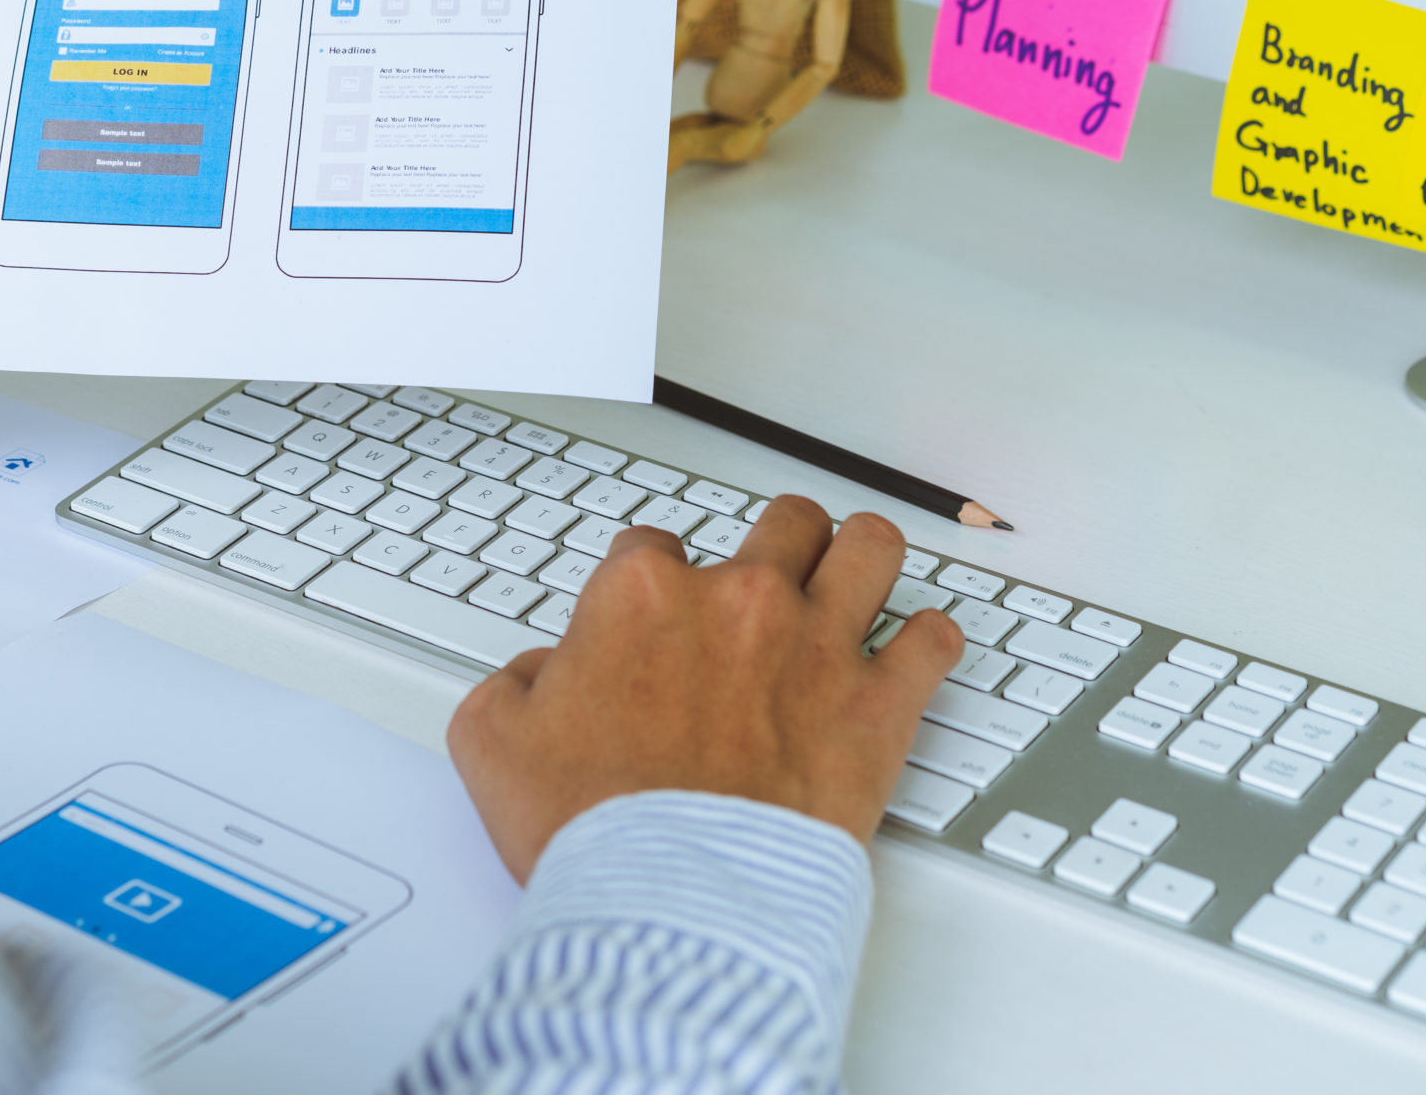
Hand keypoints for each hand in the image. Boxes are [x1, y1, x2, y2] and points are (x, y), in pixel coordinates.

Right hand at [446, 498, 963, 881]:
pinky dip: (928, 643)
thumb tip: (540, 672)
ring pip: (867, 548)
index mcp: (642, 597)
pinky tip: (914, 652)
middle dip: (774, 545)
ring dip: (860, 557)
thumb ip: (515, 681)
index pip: (654, 545)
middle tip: (770, 582)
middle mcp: (736, 601)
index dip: (655, 580)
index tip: (661, 615)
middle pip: (778, 525)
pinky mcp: (878, 706)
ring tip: (856, 577)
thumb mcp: (492, 742)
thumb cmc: (594, 829)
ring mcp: (816, 646)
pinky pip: (932, 641)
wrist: (675, 901)